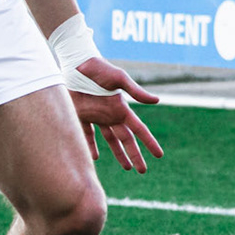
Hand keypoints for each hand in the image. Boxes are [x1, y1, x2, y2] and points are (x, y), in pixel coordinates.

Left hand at [69, 58, 163, 172]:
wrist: (75, 63)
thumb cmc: (98, 68)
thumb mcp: (119, 78)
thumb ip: (136, 91)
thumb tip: (157, 101)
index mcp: (121, 108)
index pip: (139, 129)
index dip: (149, 142)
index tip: (159, 155)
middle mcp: (110, 115)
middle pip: (126, 140)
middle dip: (135, 155)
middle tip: (143, 171)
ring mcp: (95, 116)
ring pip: (109, 140)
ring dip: (118, 154)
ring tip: (126, 168)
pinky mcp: (79, 115)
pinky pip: (86, 135)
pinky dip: (90, 146)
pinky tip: (94, 158)